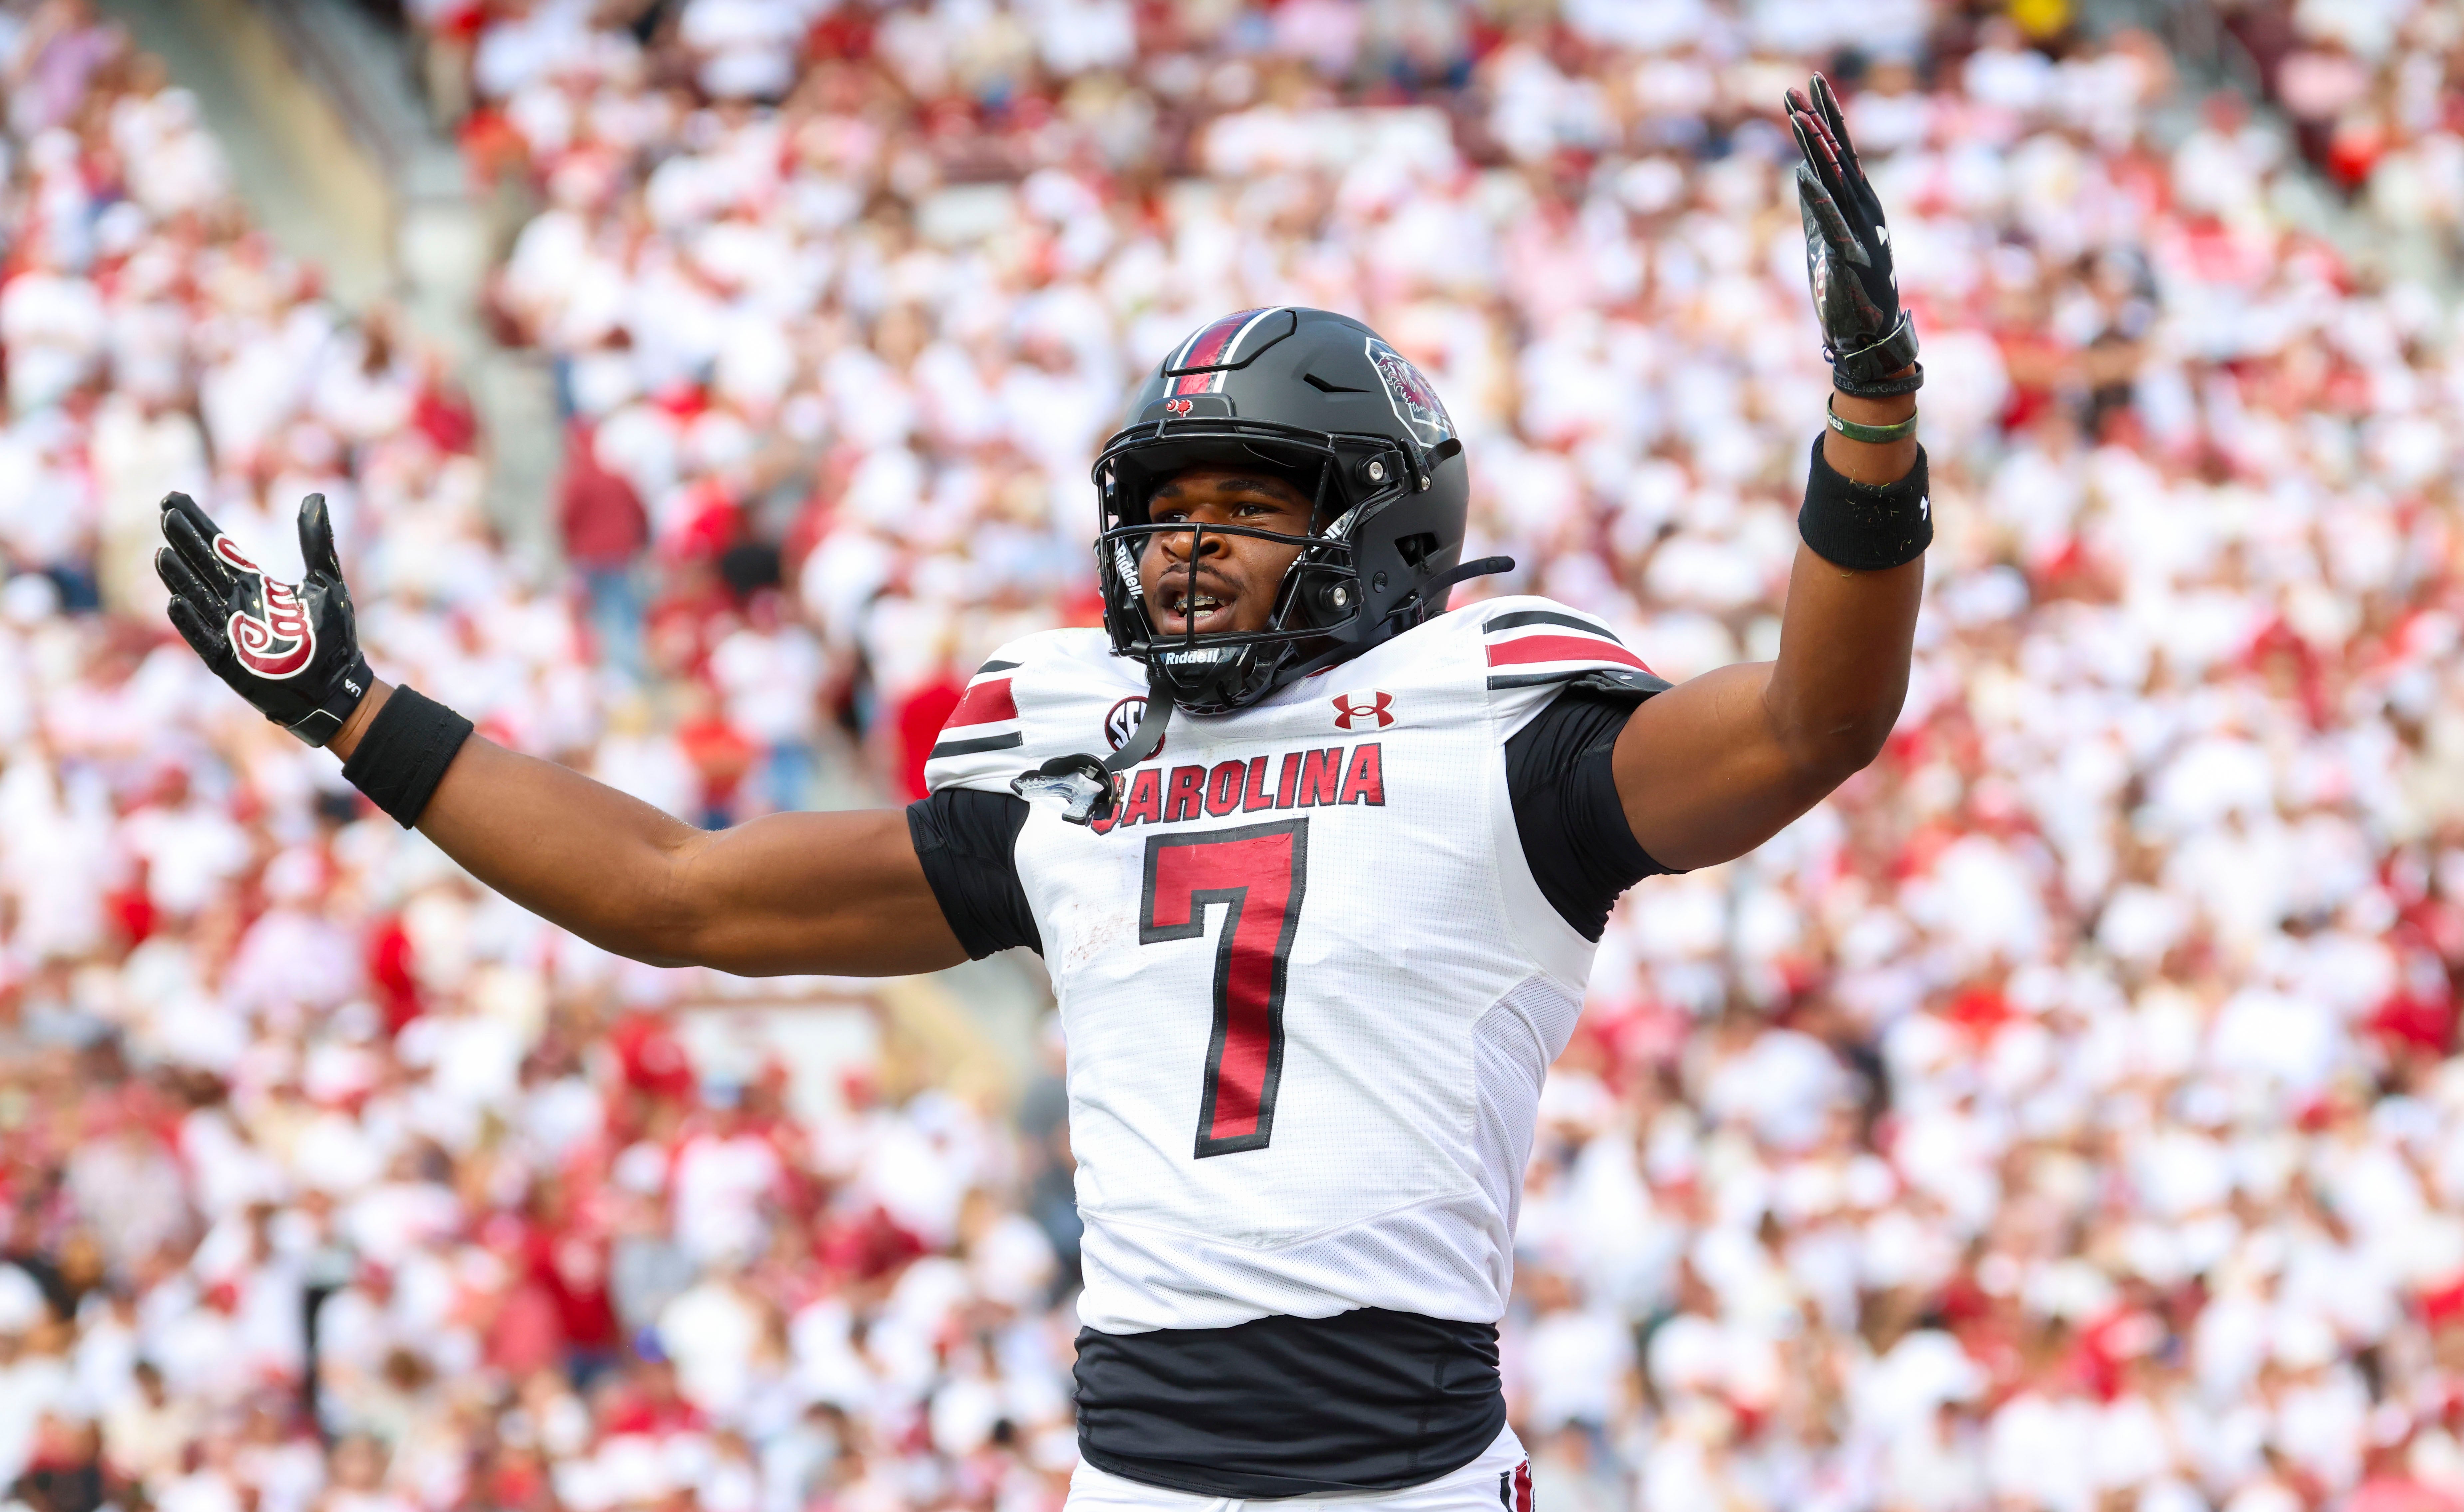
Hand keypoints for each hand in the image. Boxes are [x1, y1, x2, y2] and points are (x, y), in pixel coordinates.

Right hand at [156, 491, 374, 746]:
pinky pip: (205, 638)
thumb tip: (314, 495)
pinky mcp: (229, 661)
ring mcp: (230, 632)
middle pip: (205, 566)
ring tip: (163, 552)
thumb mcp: (327, 581)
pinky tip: (176, 601)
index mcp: (256, 585)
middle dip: (186, 541)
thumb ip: (315, 541)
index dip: (199, 524)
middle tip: (167, 512)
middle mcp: (237, 604)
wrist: (337, 687)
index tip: (174, 499)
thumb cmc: (332, 637)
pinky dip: (191, 621)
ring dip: (181, 577)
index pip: (221, 548)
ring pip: (199, 598)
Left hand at [1786, 74, 1917, 394]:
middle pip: (1837, 156)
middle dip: (1819, 120)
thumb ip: (1814, 205)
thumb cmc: (1845, 287)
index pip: (1837, 152)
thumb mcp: (1823, 237)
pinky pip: (1832, 224)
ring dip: (1816, 149)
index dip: (1822, 117)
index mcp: (1856, 203)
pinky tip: (1804, 176)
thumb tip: (1801, 172)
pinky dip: (1818, 199)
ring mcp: (1860, 231)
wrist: (1866, 335)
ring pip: (1835, 182)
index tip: (1805, 85)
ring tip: (1798, 118)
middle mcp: (1862, 209)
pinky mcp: (1851, 258)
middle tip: (1799, 85)